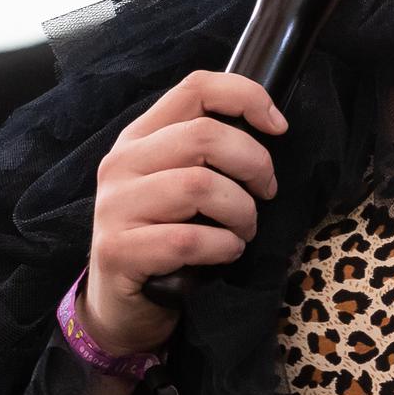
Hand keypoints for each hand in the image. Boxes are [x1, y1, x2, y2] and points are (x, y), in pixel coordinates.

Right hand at [83, 70, 284, 356]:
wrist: (122, 306)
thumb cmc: (165, 238)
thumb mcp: (180, 185)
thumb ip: (207, 152)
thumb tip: (270, 125)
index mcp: (140, 137)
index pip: (196, 88)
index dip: (246, 97)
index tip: (278, 127)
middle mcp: (122, 163)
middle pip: (204, 136)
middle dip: (253, 165)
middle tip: (264, 194)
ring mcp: (115, 206)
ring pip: (200, 186)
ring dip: (240, 212)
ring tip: (243, 230)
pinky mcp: (118, 250)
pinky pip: (189, 239)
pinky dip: (223, 247)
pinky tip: (225, 254)